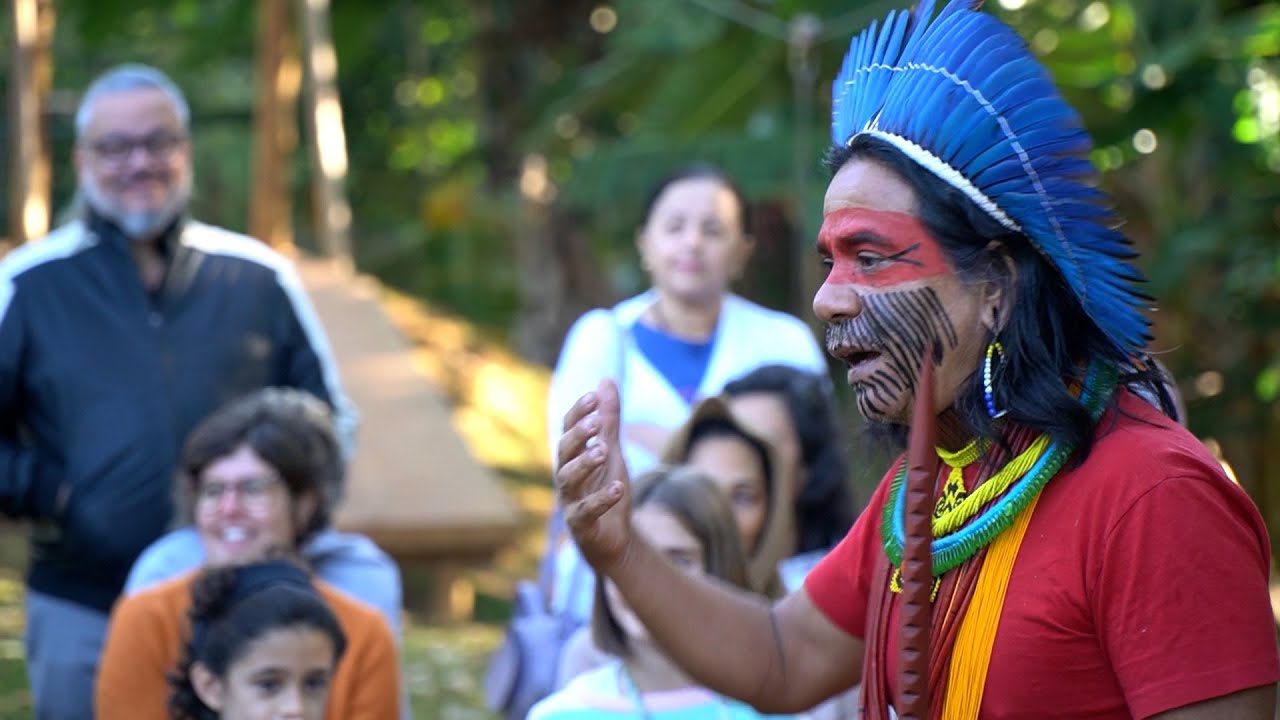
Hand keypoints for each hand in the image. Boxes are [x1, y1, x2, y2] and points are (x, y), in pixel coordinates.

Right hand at [555, 379, 632, 572]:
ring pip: (569, 480)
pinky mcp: (581, 526)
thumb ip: (608, 420)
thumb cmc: (607, 490)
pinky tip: (618, 487)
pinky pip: (586, 512)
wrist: (616, 538)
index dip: (578, 413)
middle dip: (578, 435)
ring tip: (603, 450)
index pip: (568, 429)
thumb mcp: (612, 451)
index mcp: (573, 457)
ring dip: (585, 463)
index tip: (594, 397)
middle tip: (596, 422)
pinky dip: (601, 499)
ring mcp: (571, 502)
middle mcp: (567, 477)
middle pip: (564, 451)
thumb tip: (605, 381)